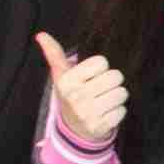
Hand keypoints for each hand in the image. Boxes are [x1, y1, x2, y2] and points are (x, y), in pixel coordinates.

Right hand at [37, 32, 127, 151]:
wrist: (73, 128)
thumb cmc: (71, 94)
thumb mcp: (61, 75)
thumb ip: (54, 54)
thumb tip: (41, 35)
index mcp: (66, 81)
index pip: (101, 62)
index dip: (100, 68)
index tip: (91, 77)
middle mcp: (76, 97)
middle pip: (116, 76)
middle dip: (111, 82)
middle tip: (100, 90)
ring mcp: (88, 113)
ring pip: (122, 93)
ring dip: (116, 97)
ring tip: (103, 101)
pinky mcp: (100, 126)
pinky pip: (123, 110)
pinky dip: (117, 111)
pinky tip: (105, 114)